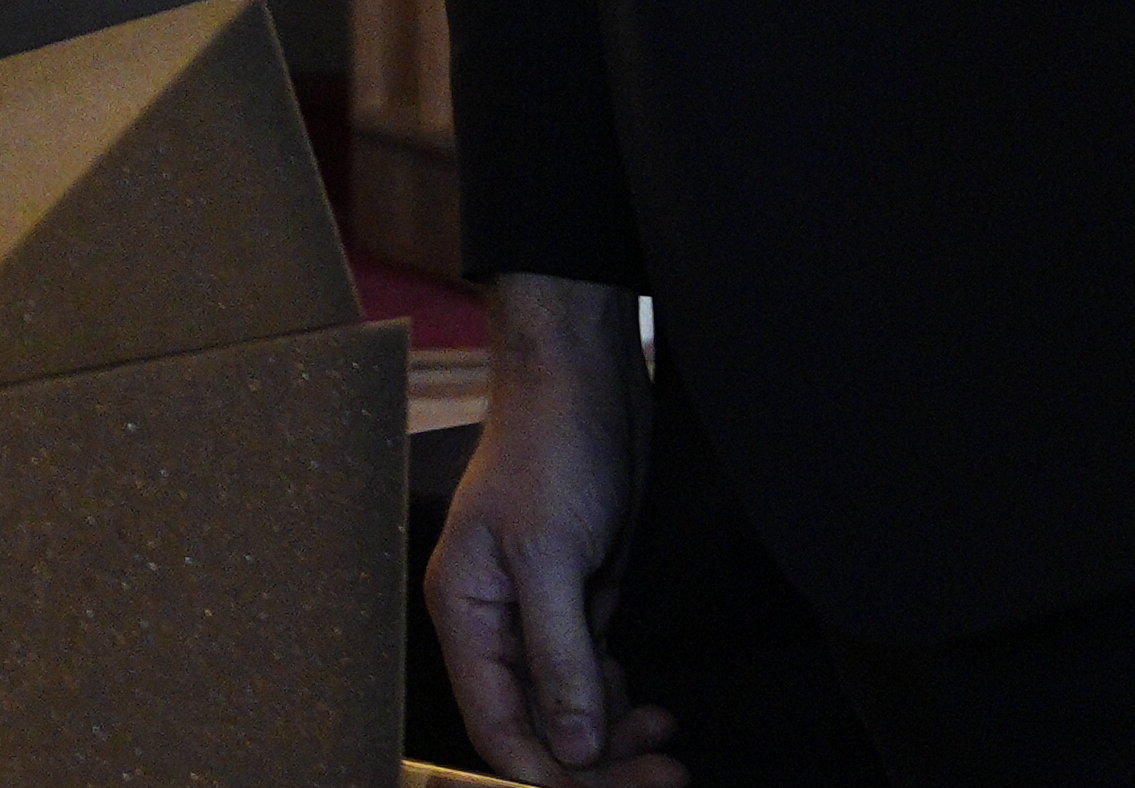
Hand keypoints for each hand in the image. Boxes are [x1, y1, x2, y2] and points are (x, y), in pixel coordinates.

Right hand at [426, 273, 684, 787]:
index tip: (617, 784)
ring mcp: (535, 615)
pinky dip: (619, 704)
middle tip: (669, 775)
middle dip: (597, 761)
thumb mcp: (550, 556)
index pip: (496, 725)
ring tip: (669, 742)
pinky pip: (590, 678)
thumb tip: (573, 748)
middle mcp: (493, 624)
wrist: (582, 387)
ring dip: (614, 739)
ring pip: (567, 710)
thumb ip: (559, 654)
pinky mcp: (576, 601)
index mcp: (465, 614)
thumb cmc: (551, 455)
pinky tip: (652, 707)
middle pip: (536, 726)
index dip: (550, 772)